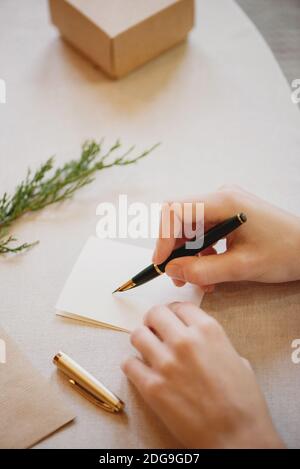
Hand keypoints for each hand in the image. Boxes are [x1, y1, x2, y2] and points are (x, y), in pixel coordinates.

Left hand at [122, 302, 282, 447]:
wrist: (237, 437)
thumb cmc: (243, 402)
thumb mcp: (237, 359)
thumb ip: (214, 344)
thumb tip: (200, 342)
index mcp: (208, 331)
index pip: (180, 306)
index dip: (174, 312)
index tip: (170, 318)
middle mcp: (185, 341)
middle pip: (155, 314)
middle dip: (153, 320)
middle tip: (154, 329)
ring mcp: (166, 363)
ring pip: (137, 335)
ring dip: (141, 341)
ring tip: (147, 350)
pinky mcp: (152, 387)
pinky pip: (128, 364)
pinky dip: (132, 366)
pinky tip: (141, 371)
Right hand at [153, 186, 299, 289]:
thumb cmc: (285, 253)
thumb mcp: (241, 267)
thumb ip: (202, 270)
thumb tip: (171, 271)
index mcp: (224, 201)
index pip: (176, 210)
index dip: (162, 237)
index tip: (162, 264)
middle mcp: (221, 197)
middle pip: (180, 219)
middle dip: (175, 250)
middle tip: (178, 278)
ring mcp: (224, 204)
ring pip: (190, 228)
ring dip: (189, 255)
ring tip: (199, 280)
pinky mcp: (228, 214)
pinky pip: (203, 232)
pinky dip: (201, 253)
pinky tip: (211, 272)